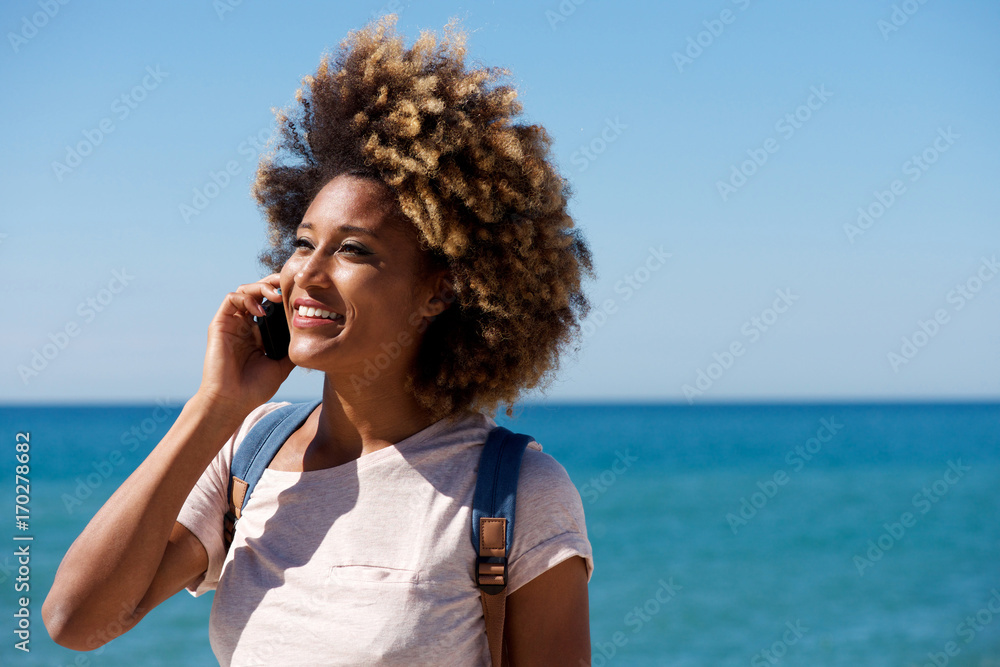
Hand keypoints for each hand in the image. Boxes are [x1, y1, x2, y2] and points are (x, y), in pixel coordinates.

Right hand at [196, 273, 294, 415]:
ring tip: (277, 295)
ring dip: (261, 287)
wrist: (233, 400)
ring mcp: (232, 323)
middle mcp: (245, 324)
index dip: (283, 294)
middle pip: (258, 292)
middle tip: (289, 284)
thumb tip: (310, 335)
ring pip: (244, 291)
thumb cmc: (256, 387)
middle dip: (273, 284)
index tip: (301, 293)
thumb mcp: (282, 365)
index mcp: (259, 332)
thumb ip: (292, 347)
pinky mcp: (220, 324)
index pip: (271, 304)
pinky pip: (230, 299)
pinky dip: (246, 297)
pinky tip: (260, 309)